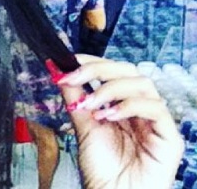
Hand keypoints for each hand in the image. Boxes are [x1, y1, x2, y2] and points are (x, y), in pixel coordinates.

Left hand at [47, 54, 183, 188]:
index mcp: (123, 106)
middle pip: (130, 72)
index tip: (71, 60)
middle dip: (99, 70)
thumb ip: (75, 97)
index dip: (95, 62)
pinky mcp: (169, 137)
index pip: (115, 72)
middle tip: (75, 77)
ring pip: (143, 85)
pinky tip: (109, 116)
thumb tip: (60, 70)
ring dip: (110, 89)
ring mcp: (156, 122)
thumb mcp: (83, 125)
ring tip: (90, 105)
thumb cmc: (102, 169)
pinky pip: (156, 108)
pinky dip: (129, 106)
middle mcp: (141, 110)